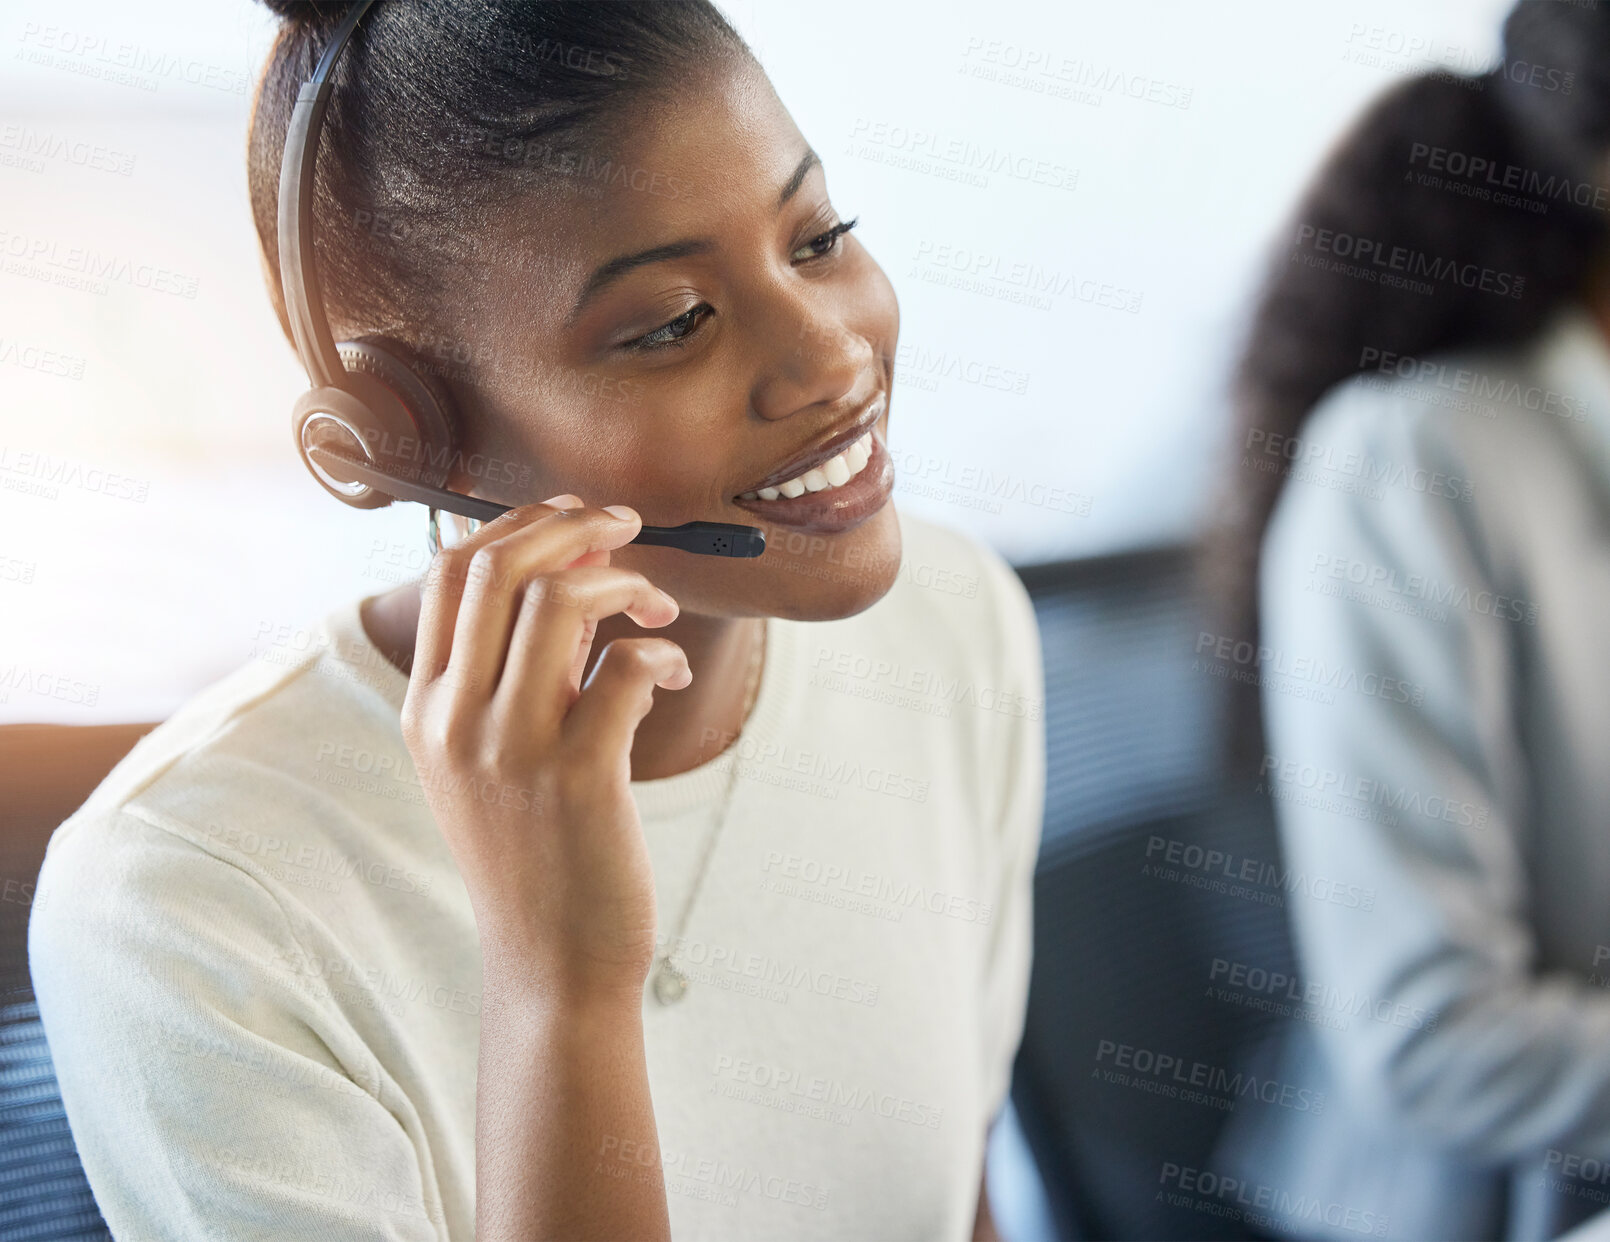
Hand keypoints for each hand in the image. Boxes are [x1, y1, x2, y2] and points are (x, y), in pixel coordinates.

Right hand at [399, 495, 688, 1003]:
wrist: (551, 961)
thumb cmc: (537, 847)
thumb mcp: (496, 754)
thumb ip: (522, 665)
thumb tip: (578, 565)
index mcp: (426, 708)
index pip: (449, 571)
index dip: (519, 525)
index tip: (577, 522)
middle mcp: (454, 721)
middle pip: (496, 567)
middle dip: (570, 526)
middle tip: (629, 527)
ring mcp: (511, 749)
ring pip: (559, 600)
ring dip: (624, 582)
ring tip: (657, 610)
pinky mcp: (578, 777)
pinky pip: (625, 664)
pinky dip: (659, 651)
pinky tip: (671, 672)